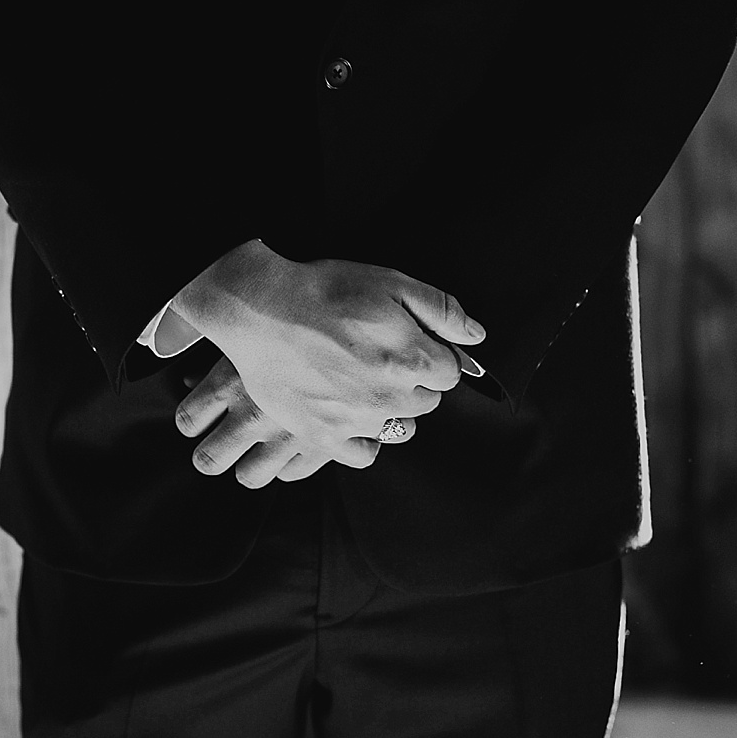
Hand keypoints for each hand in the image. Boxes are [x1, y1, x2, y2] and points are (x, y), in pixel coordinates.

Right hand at [169, 240, 485, 463]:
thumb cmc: (325, 290)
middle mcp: (390, 397)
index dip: (432, 353)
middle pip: (426, 401)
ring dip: (391, 409)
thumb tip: (476, 336)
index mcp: (413, 359)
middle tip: (383, 357)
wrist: (260, 308)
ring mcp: (356, 421)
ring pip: (399, 428)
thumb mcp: (391, 282)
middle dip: (414, 381)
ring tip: (365, 382)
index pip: (449, 372)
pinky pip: (363, 455)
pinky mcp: (323, 435)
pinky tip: (354, 416)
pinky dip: (365, 440)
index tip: (411, 342)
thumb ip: (441, 309)